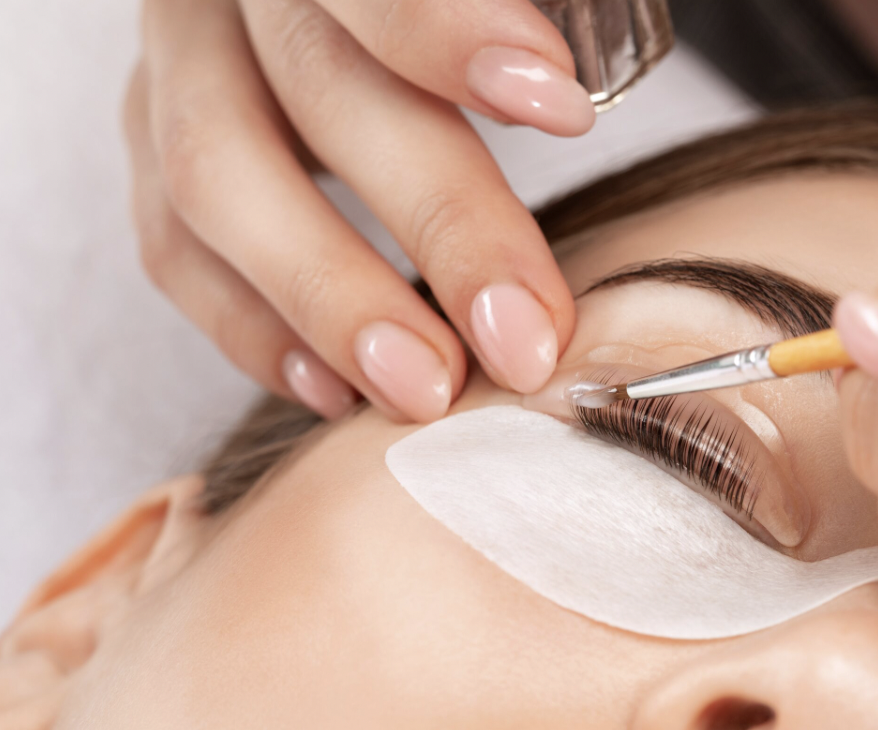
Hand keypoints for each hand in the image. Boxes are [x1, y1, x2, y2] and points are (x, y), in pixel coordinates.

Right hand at [123, 0, 594, 421]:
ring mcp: (177, 64)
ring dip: (330, 298)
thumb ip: (499, 31)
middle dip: (437, 219)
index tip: (561, 110)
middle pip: (319, 84)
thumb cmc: (451, 19)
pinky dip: (252, 328)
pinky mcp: (148, 146)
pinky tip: (335, 388)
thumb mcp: (508, 8)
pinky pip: (172, 248)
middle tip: (522, 336)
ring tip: (424, 388)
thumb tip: (574, 99)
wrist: (327, 23)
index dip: (450, 32)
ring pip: (215, 177)